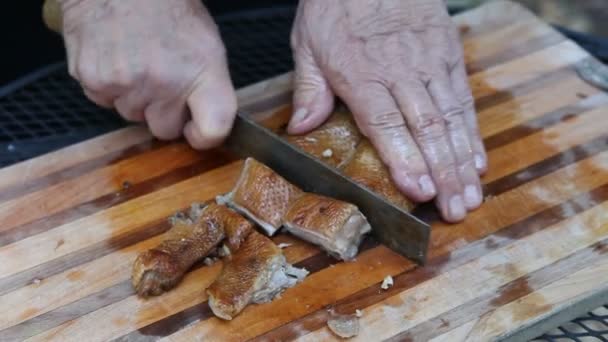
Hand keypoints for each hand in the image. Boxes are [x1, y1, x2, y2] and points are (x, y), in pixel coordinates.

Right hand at [59, 0, 236, 147]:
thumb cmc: (168, 9)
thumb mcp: (207, 46)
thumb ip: (209, 89)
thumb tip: (206, 123)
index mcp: (201, 73)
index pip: (213, 128)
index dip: (205, 137)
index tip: (197, 131)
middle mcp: (164, 83)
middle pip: (165, 130)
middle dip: (164, 112)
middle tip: (162, 78)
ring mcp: (125, 84)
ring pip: (131, 115)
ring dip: (135, 97)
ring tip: (137, 59)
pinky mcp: (93, 80)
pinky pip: (104, 100)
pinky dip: (109, 86)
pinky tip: (116, 57)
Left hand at [288, 0, 486, 221]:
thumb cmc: (338, 4)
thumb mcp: (308, 43)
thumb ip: (309, 88)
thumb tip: (303, 129)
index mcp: (361, 73)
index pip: (386, 124)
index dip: (405, 160)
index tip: (419, 191)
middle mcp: (400, 71)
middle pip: (426, 129)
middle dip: (443, 174)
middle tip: (454, 210)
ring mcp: (429, 63)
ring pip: (451, 119)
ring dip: (463, 162)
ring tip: (471, 196)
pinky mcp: (448, 54)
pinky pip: (462, 99)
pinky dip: (472, 133)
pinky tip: (478, 160)